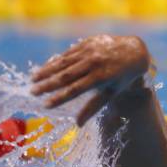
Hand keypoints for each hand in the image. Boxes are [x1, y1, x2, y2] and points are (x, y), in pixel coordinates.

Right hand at [31, 35, 150, 125]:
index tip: (45, 105)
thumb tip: (78, 124)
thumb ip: (94, 107)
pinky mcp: (87, 43)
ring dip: (47, 70)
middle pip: (66, 75)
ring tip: (33, 79)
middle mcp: (95, 63)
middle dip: (48, 84)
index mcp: (102, 77)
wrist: (134, 51)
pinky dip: (56, 61)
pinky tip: (45, 67)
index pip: (76, 89)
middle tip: (32, 92)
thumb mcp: (112, 92)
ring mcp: (90, 51)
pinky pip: (68, 53)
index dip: (60, 98)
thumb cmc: (123, 77)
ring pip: (64, 62)